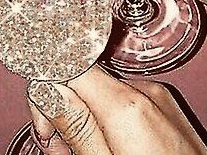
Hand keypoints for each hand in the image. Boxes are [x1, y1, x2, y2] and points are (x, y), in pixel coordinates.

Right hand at [27, 66, 206, 154]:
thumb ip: (75, 124)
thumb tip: (45, 84)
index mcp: (127, 104)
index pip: (68, 60)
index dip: (45, 82)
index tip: (41, 114)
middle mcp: (145, 89)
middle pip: (83, 77)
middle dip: (63, 108)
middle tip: (60, 148)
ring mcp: (158, 96)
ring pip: (100, 89)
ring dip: (84, 116)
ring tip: (86, 153)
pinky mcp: (165, 106)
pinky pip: (123, 100)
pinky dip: (106, 119)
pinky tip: (107, 146)